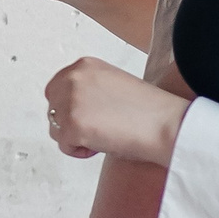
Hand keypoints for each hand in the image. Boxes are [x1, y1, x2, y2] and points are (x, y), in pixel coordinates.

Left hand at [43, 57, 189, 163]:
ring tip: (102, 137)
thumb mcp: (113, 84)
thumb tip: (73, 107)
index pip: (57, 88)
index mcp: (84, 66)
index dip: (69, 108)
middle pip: (52, 108)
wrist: (166, 124)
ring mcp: (70, 101)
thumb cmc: (148, 111)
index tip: (89, 118)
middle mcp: (73, 78)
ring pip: (55, 128)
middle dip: (68, 123)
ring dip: (74, 138)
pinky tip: (101, 146)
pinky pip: (64, 146)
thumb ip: (89, 89)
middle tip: (96, 131)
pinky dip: (79, 152)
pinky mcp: (72, 125)